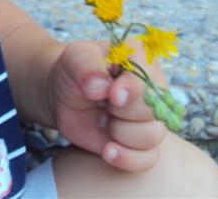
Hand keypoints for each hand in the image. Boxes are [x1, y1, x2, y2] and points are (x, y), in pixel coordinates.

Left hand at [46, 39, 167, 171]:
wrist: (64, 95)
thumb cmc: (75, 71)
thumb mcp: (75, 58)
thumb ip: (87, 66)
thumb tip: (100, 87)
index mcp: (141, 60)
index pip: (150, 74)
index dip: (133, 88)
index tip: (112, 95)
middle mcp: (152, 89)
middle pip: (152, 109)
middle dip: (120, 111)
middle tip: (102, 102)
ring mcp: (149, 118)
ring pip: (152, 136)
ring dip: (119, 132)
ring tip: (100, 120)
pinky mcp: (141, 143)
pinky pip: (148, 159)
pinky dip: (127, 158)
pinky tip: (107, 150)